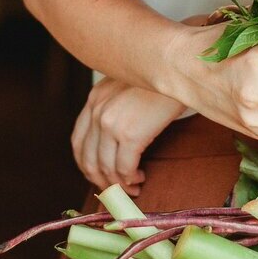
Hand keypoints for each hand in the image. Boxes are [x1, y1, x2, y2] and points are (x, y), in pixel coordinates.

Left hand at [72, 78, 188, 194]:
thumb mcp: (128, 86)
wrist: (179, 68)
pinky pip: (124, 168)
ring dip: (118, 184)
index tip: (99, 176)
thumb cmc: (161, 79)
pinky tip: (139, 177)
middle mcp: (97, 111)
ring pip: (106, 168)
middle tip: (115, 190)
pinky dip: (130, 179)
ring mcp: (111, 123)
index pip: (78, 142)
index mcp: (95, 99)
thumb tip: (118, 139)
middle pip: (88, 159)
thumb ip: (115, 107)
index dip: (87, 165)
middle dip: (101, 181)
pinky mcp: (130, 134)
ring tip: (132, 187)